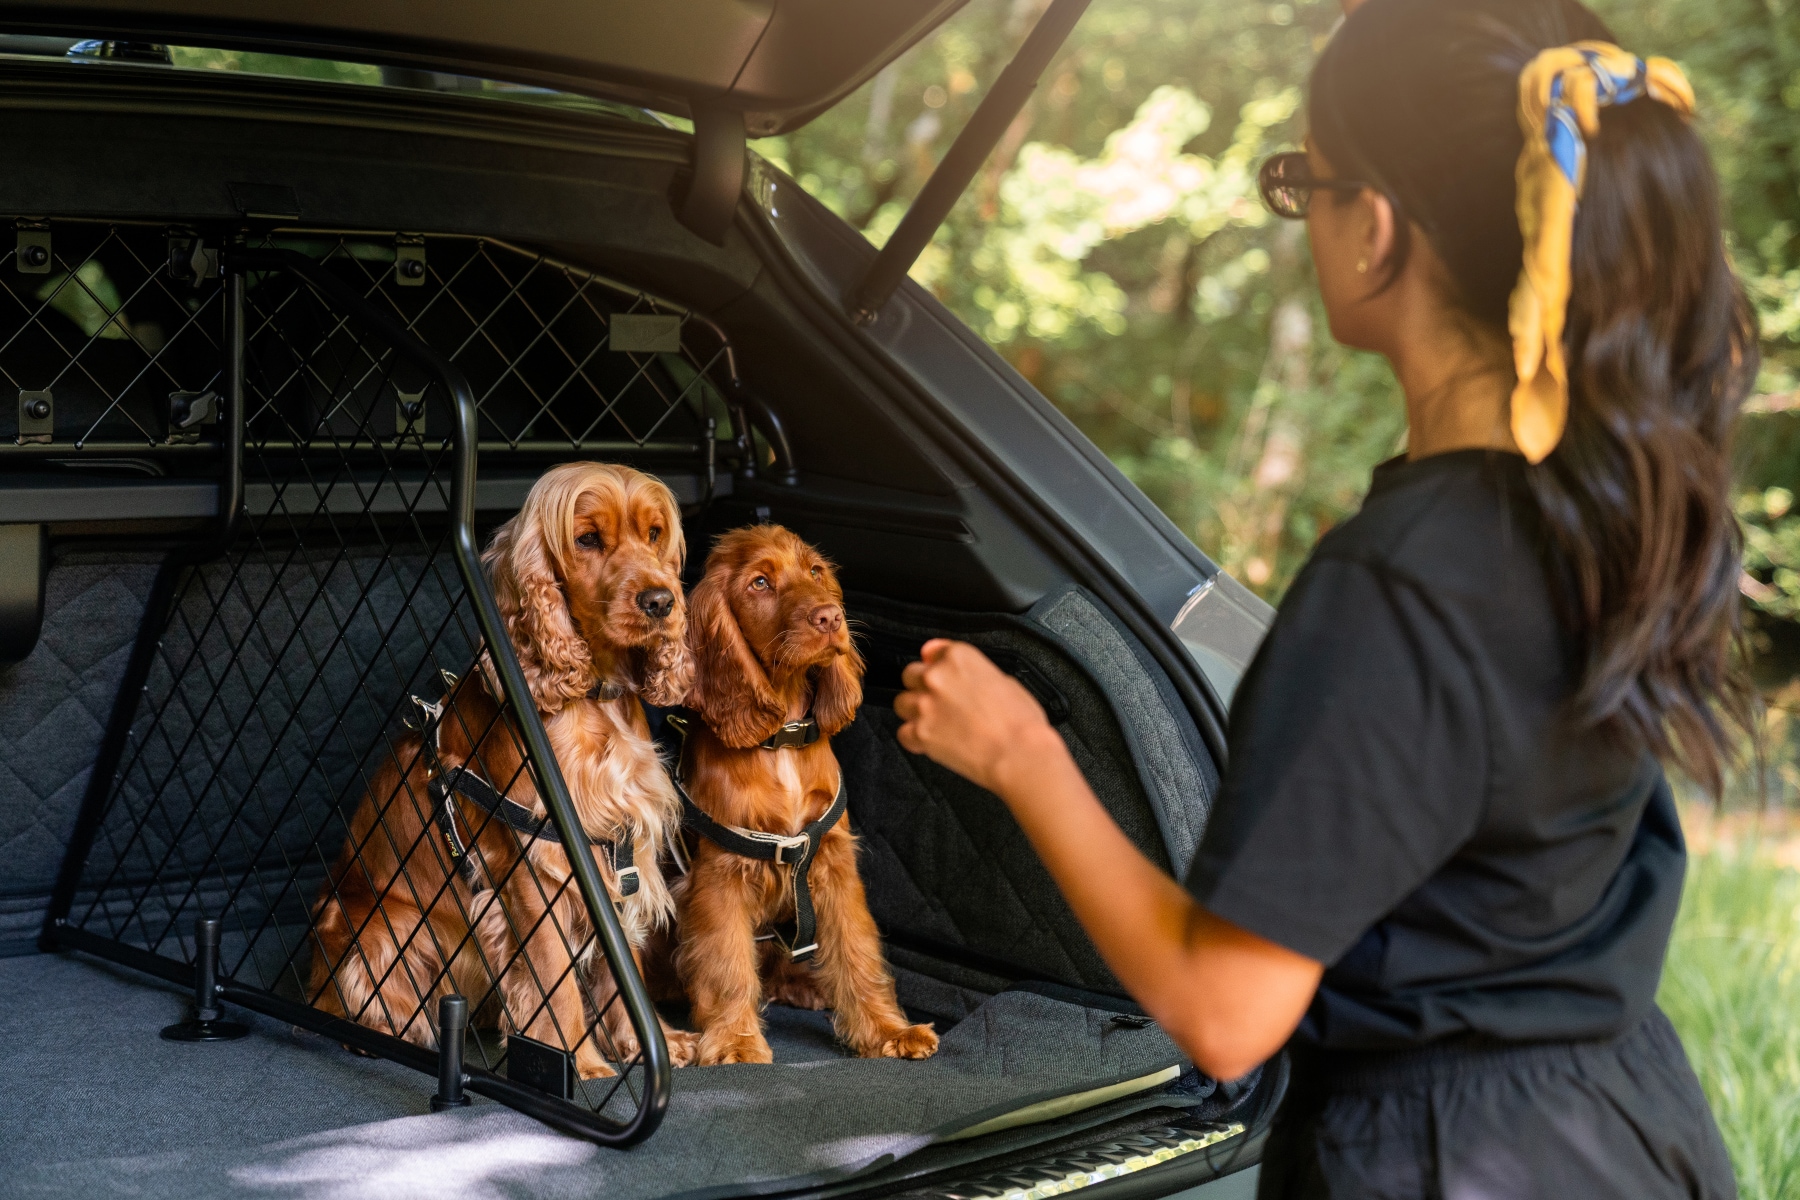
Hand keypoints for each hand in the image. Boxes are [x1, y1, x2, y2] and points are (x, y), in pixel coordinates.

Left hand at [894, 639, 1057, 794]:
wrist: (1019, 754)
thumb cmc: (1021, 722)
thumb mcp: (1005, 680)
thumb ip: (974, 671)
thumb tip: (961, 672)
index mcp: (960, 658)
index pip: (933, 651)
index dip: (936, 665)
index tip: (940, 674)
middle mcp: (937, 677)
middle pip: (911, 675)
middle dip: (922, 687)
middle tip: (940, 701)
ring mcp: (925, 705)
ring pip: (901, 702)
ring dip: (914, 711)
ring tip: (935, 723)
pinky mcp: (920, 733)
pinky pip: (903, 733)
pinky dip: (914, 738)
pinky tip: (929, 741)